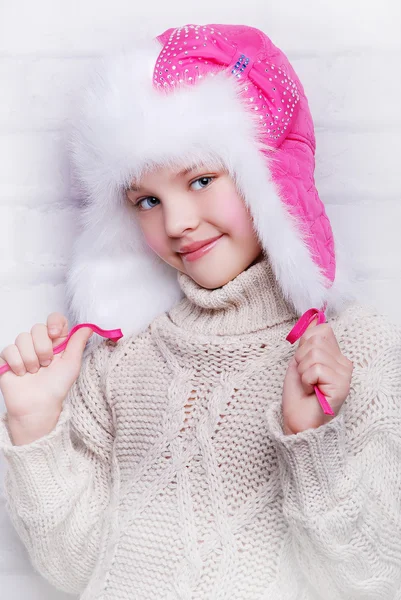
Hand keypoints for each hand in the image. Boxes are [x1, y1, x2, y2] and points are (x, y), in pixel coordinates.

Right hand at [0, 313, 92, 444]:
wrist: (38, 406)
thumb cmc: (57, 387)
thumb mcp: (72, 364)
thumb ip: (78, 342)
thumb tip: (89, 326)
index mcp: (56, 341)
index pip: (55, 319)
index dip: (54, 323)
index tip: (55, 334)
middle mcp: (39, 342)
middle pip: (37, 328)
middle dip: (43, 348)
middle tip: (46, 364)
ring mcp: (23, 349)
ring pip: (22, 338)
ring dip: (31, 359)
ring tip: (35, 372)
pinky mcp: (8, 358)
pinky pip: (9, 350)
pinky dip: (17, 364)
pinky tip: (22, 374)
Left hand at [282, 321, 352, 434]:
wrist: (298, 419)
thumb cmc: (299, 393)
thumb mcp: (299, 360)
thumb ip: (307, 340)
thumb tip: (313, 318)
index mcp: (335, 355)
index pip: (322, 330)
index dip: (305, 343)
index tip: (303, 361)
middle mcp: (343, 362)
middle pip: (317, 340)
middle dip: (301, 358)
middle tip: (305, 376)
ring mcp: (344, 374)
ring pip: (315, 355)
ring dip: (303, 371)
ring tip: (308, 385)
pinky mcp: (342, 385)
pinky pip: (316, 369)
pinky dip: (307, 380)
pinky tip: (312, 391)